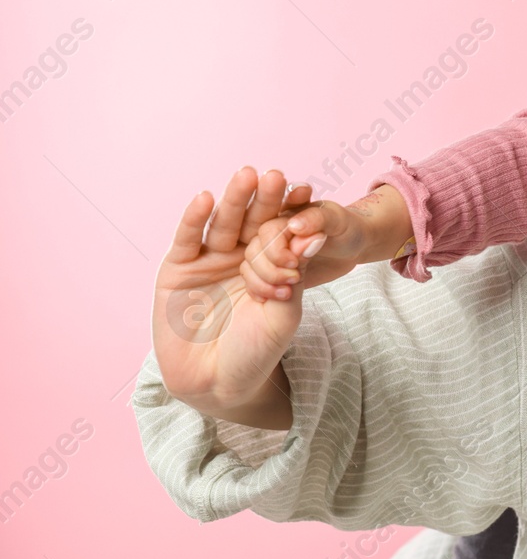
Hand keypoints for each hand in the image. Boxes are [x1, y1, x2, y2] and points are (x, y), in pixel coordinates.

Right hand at [153, 167, 301, 421]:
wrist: (217, 382)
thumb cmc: (257, 350)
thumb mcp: (284, 313)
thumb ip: (295, 273)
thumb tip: (316, 235)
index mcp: (269, 264)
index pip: (281, 232)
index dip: (291, 212)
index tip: (308, 192)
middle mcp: (239, 256)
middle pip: (253, 221)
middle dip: (264, 199)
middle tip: (276, 176)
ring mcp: (208, 260)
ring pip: (223, 224)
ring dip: (234, 200)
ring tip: (247, 176)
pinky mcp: (178, 269)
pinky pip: (188, 240)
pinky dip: (195, 220)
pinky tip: (205, 199)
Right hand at [239, 185, 369, 301]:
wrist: (354, 246)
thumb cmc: (347, 227)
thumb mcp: (337, 219)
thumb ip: (316, 219)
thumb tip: (293, 225)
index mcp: (285, 217)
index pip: (266, 233)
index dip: (276, 250)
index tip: (295, 263)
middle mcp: (273, 234)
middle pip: (254, 253)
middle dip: (270, 270)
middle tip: (294, 279)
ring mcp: (271, 254)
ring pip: (250, 268)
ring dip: (264, 283)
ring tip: (287, 293)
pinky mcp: (274, 272)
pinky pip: (254, 282)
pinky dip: (261, 291)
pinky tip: (276, 297)